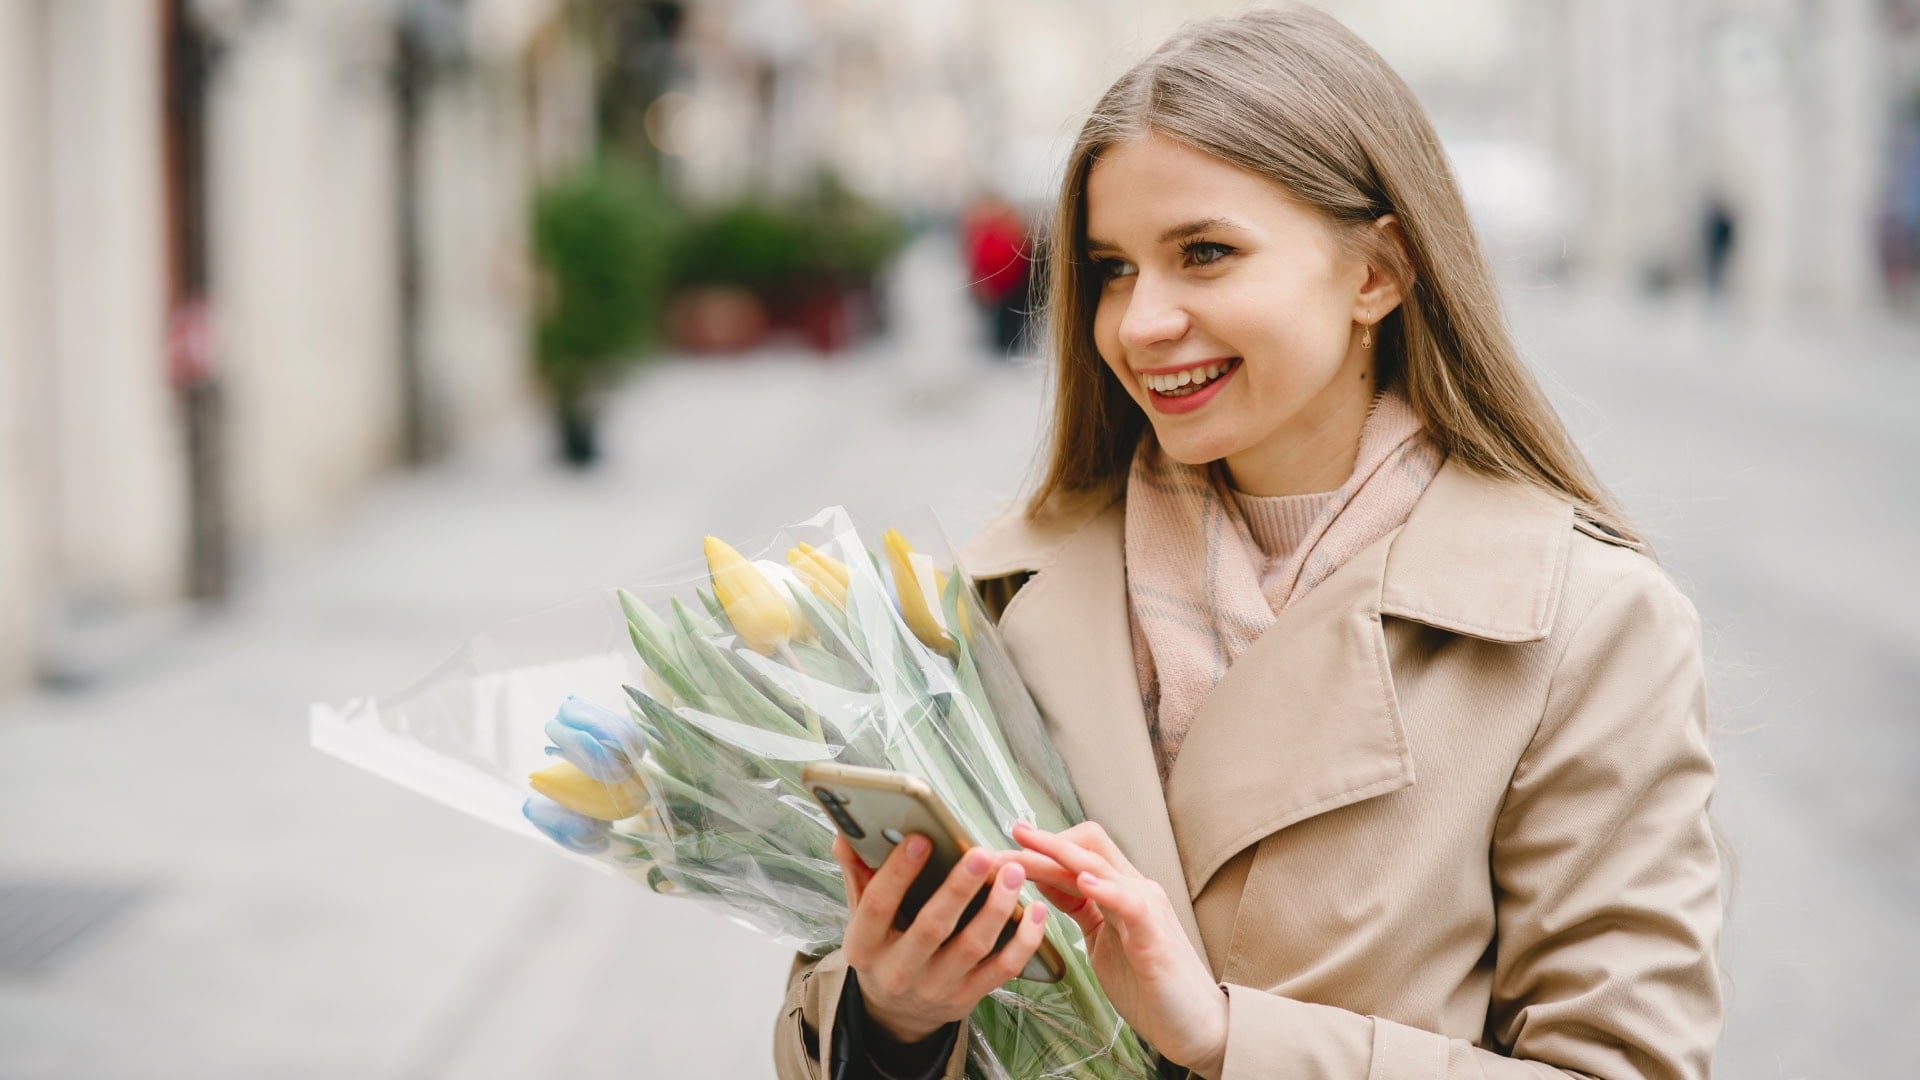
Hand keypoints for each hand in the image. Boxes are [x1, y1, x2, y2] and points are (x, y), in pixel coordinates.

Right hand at [831, 833, 1051, 1043]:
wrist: (897, 1013)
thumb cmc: (883, 949)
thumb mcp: (862, 916)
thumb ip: (858, 873)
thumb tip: (846, 831)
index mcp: (864, 946)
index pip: (878, 906)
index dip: (898, 872)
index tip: (921, 838)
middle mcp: (898, 971)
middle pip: (931, 927)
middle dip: (959, 888)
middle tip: (982, 854)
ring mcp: (935, 988)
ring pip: (972, 947)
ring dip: (997, 907)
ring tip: (1012, 872)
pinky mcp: (967, 998)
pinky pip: (1002, 969)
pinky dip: (1024, 940)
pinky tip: (1036, 911)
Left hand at [1008, 821, 1228, 1077]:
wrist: (1194, 1025)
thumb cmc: (1148, 984)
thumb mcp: (1102, 938)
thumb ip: (1080, 907)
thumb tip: (1044, 881)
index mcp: (1120, 890)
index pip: (1080, 848)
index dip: (1042, 845)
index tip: (1003, 848)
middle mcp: (1135, 889)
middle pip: (1086, 846)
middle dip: (1039, 843)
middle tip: (995, 850)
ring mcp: (1147, 908)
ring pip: (1099, 866)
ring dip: (1056, 857)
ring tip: (1025, 852)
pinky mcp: (1154, 936)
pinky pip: (1129, 902)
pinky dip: (1105, 888)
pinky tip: (1082, 882)